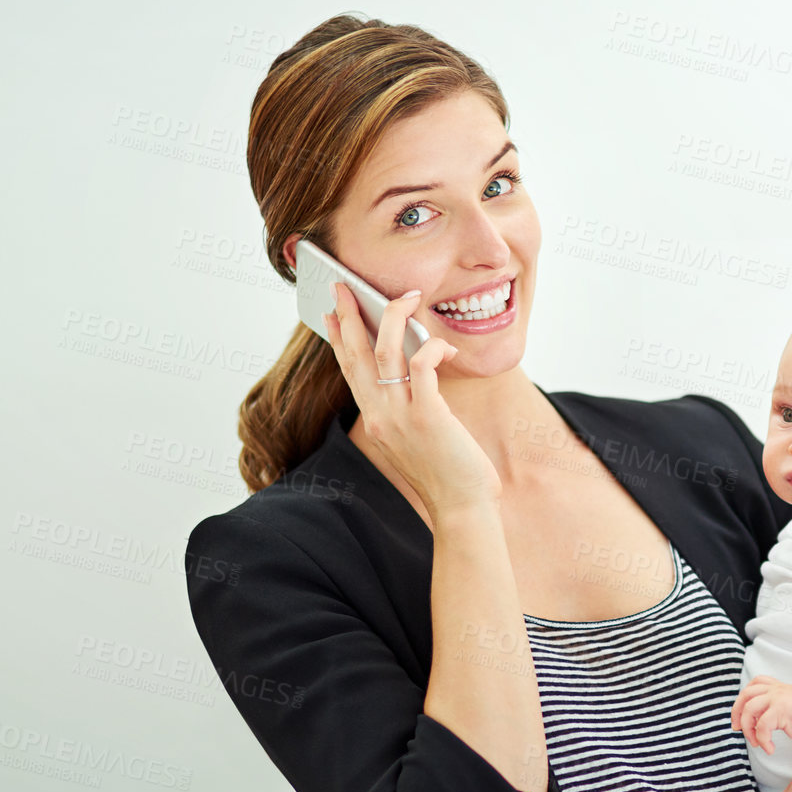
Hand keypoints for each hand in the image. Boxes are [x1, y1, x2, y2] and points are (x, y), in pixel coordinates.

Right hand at [325, 283, 501, 517]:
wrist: (462, 507)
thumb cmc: (448, 472)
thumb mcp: (418, 434)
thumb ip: (409, 404)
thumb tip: (417, 364)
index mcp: (375, 420)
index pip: (350, 371)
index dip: (338, 338)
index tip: (329, 313)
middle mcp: (380, 416)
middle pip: (357, 353)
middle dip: (349, 314)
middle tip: (345, 285)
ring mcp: (400, 416)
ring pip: (385, 350)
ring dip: (394, 315)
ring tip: (407, 296)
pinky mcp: (427, 416)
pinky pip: (422, 365)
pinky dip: (432, 347)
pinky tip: (444, 347)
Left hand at [731, 675, 791, 751]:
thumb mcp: (790, 707)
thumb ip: (775, 707)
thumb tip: (755, 721)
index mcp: (778, 688)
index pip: (753, 684)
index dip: (742, 699)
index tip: (740, 716)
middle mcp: (776, 690)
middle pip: (745, 694)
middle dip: (736, 712)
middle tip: (737, 729)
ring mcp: (777, 698)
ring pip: (749, 710)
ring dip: (748, 730)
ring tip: (757, 742)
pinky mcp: (780, 710)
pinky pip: (761, 726)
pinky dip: (762, 740)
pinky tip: (770, 748)